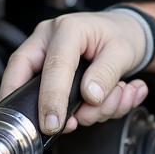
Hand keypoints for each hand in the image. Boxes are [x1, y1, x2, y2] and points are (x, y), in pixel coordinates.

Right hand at [0, 11, 150, 134]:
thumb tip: (89, 96)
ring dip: (88, 111)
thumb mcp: (124, 51)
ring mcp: (46, 60)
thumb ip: (107, 73)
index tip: (53, 123)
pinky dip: (90, 111)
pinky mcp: (52, 78)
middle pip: (26, 79)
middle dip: (50, 108)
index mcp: (67, 30)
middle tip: (73, 124)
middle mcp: (49, 42)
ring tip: (117, 95)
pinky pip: (59, 104)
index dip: (51, 97)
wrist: (128, 32)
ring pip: (46, 97)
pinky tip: (113, 98)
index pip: (53, 66)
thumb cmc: (122, 35)